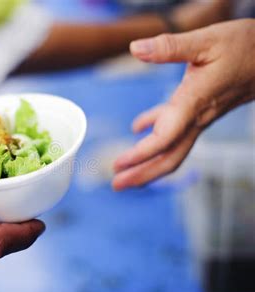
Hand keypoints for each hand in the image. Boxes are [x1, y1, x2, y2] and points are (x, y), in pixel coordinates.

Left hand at [113, 19, 254, 190]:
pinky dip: (155, 134)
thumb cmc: (245, 46)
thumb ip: (169, 47)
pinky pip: (176, 131)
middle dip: (142, 174)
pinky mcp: (202, 111)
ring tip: (123, 171)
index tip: (119, 164)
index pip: (165, 138)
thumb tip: (135, 48)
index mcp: (195, 102)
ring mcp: (201, 118)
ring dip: (147, 163)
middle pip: (169, 156)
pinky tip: (137, 128)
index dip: (141, 154)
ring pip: (172, 149)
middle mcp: (198, 117)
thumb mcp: (206, 40)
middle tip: (116, 185)